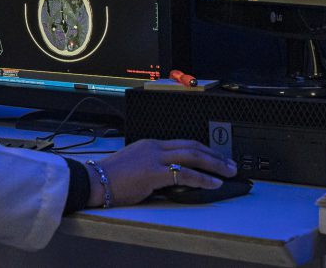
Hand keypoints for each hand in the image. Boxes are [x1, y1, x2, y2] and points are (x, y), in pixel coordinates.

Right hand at [84, 139, 236, 206]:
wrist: (95, 181)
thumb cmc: (113, 178)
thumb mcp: (137, 165)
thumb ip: (155, 167)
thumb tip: (174, 177)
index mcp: (151, 144)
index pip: (184, 143)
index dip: (204, 150)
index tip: (217, 157)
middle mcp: (155, 147)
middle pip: (192, 147)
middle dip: (215, 155)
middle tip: (230, 164)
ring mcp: (154, 159)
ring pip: (192, 157)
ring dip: (214, 165)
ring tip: (228, 172)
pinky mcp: (154, 173)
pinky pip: (184, 174)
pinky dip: (202, 178)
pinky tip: (213, 183)